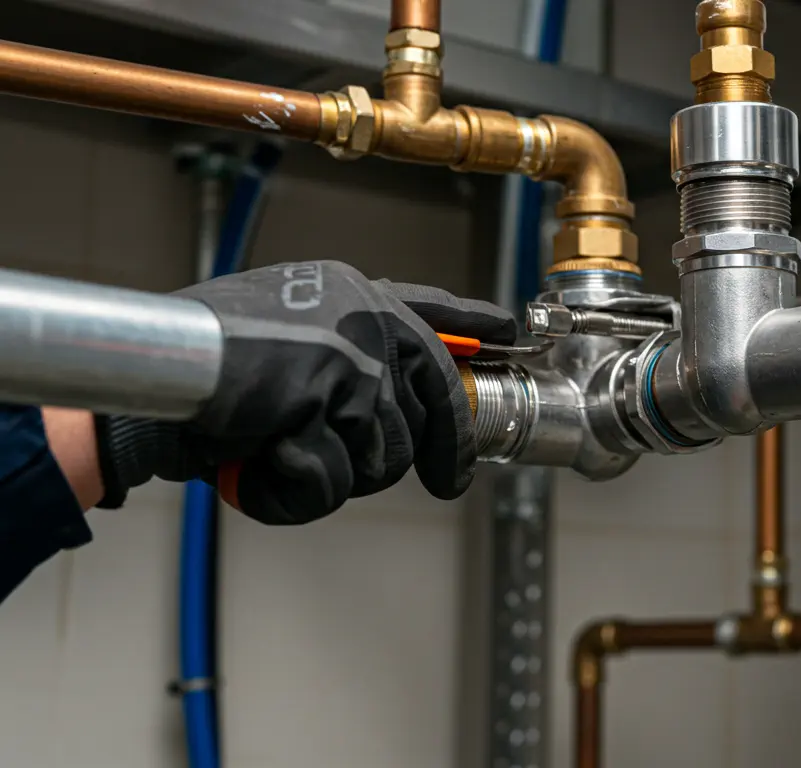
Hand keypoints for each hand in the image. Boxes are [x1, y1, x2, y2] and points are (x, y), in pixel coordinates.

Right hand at [94, 261, 516, 523]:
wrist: (144, 369)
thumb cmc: (206, 360)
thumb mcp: (292, 331)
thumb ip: (349, 349)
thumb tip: (404, 387)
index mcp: (355, 295)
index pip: (434, 312)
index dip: (475, 328)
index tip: (510, 336)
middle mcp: (363, 318)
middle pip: (429, 408)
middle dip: (415, 458)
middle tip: (438, 482)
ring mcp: (348, 357)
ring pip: (385, 456)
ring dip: (335, 474)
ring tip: (281, 450)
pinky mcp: (321, 398)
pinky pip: (332, 480)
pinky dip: (292, 490)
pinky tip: (257, 464)